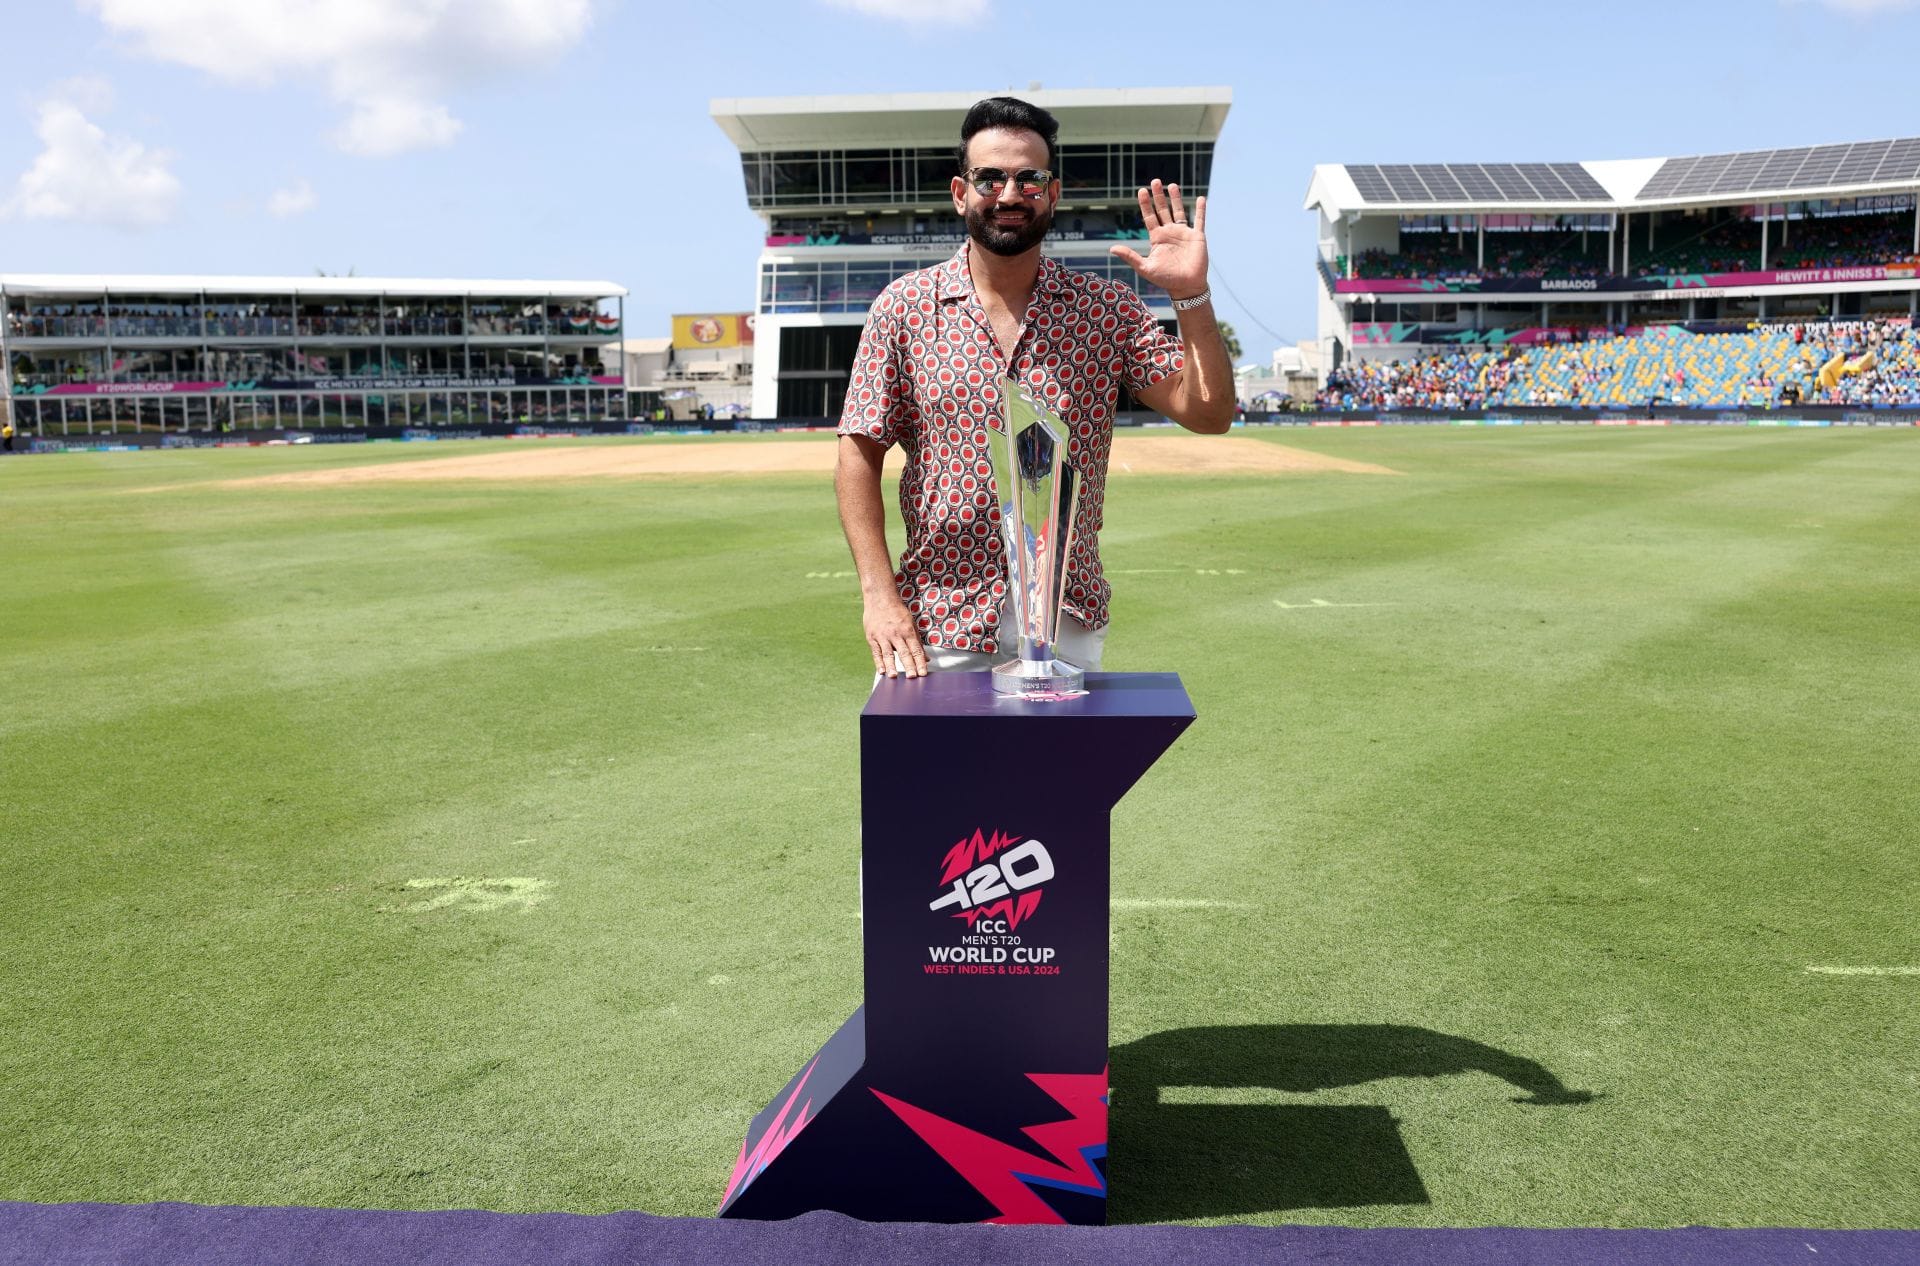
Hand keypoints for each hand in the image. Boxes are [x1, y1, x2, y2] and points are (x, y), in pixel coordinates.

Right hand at [864, 595, 927, 677]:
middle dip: (909, 666)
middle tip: (913, 677)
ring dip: (892, 666)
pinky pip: (876, 652)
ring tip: (894, 677)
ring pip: (889, 653)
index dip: (920, 662)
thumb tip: (926, 658)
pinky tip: (881, 671)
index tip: (923, 673)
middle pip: (904, 653)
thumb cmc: (897, 612)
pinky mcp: (872, 637)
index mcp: (908, 631)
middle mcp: (896, 634)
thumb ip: (918, 642)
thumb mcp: (911, 624)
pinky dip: (879, 662)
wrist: (880, 598)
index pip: (916, 650)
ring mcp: (883, 636)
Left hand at [1109, 179, 1207, 299]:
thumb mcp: (1144, 268)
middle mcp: (1169, 233)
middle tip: (1155, 181)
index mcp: (1157, 238)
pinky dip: (1201, 210)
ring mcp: (1183, 233)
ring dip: (1176, 198)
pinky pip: (1199, 220)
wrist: (1186, 287)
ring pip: (1179, 211)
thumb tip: (1111, 249)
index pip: (1149, 217)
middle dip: (1159, 196)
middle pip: (1163, 210)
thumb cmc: (1165, 279)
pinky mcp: (1197, 237)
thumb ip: (1130, 257)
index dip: (1145, 204)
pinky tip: (1201, 198)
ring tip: (1172, 185)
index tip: (1141, 191)